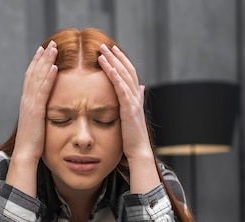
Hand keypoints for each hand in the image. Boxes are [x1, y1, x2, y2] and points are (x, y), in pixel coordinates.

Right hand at [14, 40, 57, 161]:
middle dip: (42, 58)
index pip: (31, 79)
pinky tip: (56, 67)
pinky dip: (49, 77)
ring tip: (54, 48)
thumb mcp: (37, 125)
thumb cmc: (33, 145)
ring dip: (46, 62)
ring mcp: (30, 105)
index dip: (37, 64)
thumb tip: (45, 111)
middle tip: (50, 44)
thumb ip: (40, 115)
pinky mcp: (36, 111)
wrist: (25, 155)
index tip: (43, 52)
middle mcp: (26, 101)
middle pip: (33, 73)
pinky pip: (43, 91)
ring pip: (38, 78)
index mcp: (27, 103)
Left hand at [97, 44, 152, 161]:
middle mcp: (136, 97)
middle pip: (127, 70)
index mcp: (135, 98)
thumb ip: (135, 100)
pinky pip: (122, 90)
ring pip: (124, 77)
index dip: (121, 61)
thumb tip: (141, 87)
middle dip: (116, 57)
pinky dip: (116, 78)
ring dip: (114, 63)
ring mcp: (134, 102)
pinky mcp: (129, 110)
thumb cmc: (132, 138)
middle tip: (104, 45)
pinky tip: (110, 68)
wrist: (139, 152)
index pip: (128, 73)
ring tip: (102, 52)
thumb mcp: (131, 115)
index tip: (111, 50)